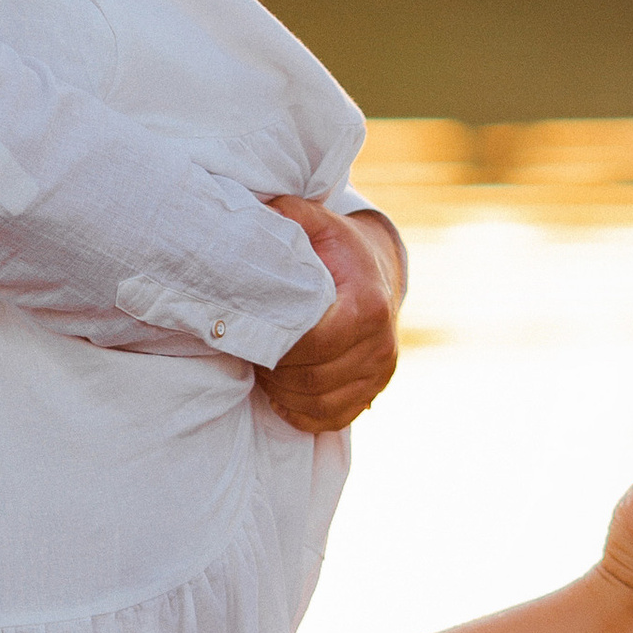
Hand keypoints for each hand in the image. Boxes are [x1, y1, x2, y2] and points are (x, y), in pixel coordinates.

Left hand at [256, 198, 404, 433]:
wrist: (379, 271)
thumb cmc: (339, 249)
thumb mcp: (318, 223)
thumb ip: (290, 214)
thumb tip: (258, 214)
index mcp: (368, 305)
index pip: (314, 344)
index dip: (276, 346)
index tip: (252, 333)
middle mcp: (381, 344)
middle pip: (314, 379)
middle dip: (275, 370)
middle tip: (252, 351)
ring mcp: (381, 373)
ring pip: (321, 404)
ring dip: (284, 394)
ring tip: (265, 370)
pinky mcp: (374, 392)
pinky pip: (333, 419)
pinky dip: (302, 414)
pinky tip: (283, 394)